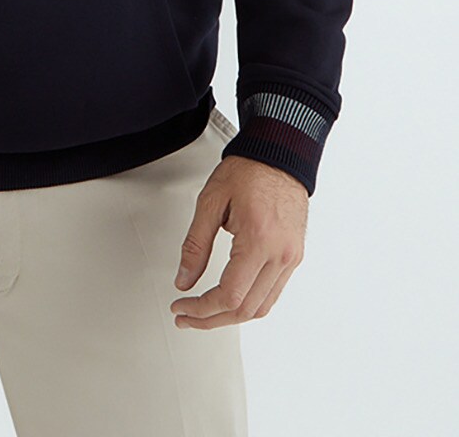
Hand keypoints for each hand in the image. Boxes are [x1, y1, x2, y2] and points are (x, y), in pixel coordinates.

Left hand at [169, 155, 307, 328]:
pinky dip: (249, 303)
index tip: (180, 307)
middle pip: (246, 309)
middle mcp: (280, 255)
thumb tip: (183, 281)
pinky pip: (272, 293)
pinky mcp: (294, 257)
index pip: (230, 295)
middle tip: (185, 316)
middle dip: (211, 319)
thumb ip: (195, 245)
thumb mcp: (210, 202)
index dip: (201, 308)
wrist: (279, 156)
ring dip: (230, 316)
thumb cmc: (247, 171)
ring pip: (261, 308)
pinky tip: (228, 299)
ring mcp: (291, 258)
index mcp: (259, 240)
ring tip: (202, 312)